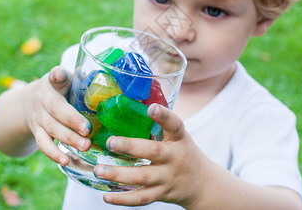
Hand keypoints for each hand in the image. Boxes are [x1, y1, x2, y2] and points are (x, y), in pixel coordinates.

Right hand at [25, 66, 91, 164]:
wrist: (30, 102)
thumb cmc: (59, 90)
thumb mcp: (68, 80)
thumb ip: (83, 81)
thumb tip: (108, 83)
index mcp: (53, 83)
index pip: (55, 76)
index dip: (58, 75)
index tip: (61, 75)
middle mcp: (43, 99)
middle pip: (56, 109)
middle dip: (72, 120)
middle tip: (88, 130)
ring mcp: (38, 117)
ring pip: (52, 129)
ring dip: (69, 139)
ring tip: (85, 146)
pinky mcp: (37, 132)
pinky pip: (43, 145)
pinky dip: (54, 154)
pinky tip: (66, 161)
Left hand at [92, 104, 209, 207]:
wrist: (202, 184)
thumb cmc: (183, 153)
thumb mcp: (178, 137)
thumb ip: (160, 125)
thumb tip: (130, 103)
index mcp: (180, 138)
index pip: (175, 125)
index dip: (164, 116)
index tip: (150, 108)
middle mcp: (175, 157)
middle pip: (154, 152)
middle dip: (130, 147)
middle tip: (110, 142)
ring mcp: (168, 177)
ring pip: (143, 177)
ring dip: (119, 174)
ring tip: (99, 170)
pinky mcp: (162, 193)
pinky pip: (141, 198)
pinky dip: (123, 199)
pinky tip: (106, 196)